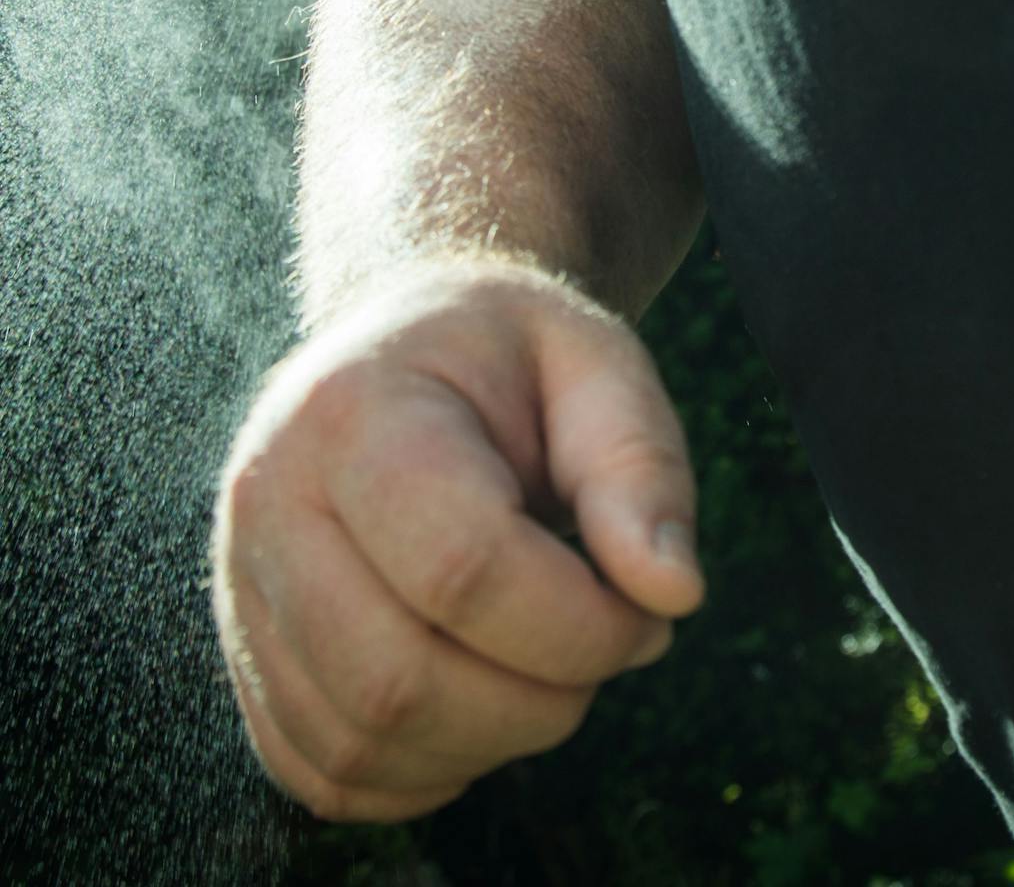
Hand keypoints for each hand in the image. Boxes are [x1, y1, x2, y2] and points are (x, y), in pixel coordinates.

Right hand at [210, 261, 704, 822]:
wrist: (410, 338)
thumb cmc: (512, 357)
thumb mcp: (597, 364)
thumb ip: (641, 468)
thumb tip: (673, 592)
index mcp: (355, 408)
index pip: (460, 568)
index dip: (578, 625)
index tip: (650, 611)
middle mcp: (270, 501)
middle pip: (398, 679)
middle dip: (540, 699)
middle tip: (614, 645)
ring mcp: (242, 587)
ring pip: (361, 743)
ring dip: (494, 740)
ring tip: (558, 664)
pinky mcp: (248, 659)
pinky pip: (328, 773)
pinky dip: (430, 769)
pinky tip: (493, 699)